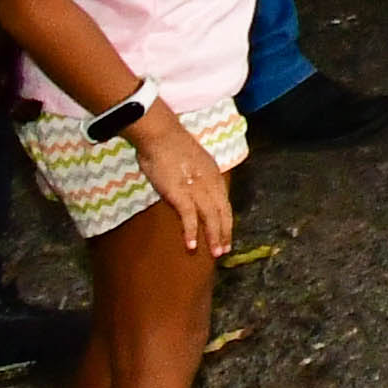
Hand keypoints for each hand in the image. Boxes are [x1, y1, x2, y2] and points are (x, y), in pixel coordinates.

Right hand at [132, 107, 234, 255]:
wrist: (160, 134)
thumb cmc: (170, 146)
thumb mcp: (191, 163)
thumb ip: (196, 178)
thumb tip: (193, 191)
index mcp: (213, 174)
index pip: (224, 203)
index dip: (226, 221)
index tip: (227, 236)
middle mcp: (210, 182)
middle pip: (222, 212)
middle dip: (224, 233)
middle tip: (224, 251)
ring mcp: (196, 188)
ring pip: (211, 217)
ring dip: (214, 237)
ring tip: (215, 253)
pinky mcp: (180, 193)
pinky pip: (189, 217)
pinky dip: (191, 232)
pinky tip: (192, 246)